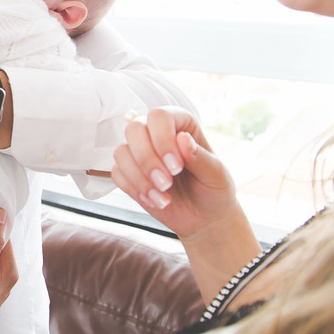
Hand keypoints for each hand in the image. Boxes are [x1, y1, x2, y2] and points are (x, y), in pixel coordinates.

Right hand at [110, 107, 238, 239]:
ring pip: (121, 152)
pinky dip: (135, 189)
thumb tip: (182, 139)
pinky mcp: (130, 173)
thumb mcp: (216, 174)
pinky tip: (155, 200)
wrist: (204, 218)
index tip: (176, 167)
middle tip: (167, 183)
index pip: (159, 116)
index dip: (163, 139)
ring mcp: (141, 153)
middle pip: (134, 130)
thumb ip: (200, 157)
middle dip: (147, 160)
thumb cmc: (214, 191)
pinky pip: (117, 174)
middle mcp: (157, 134)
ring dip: (140, 177)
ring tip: (163, 196)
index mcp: (181, 125)